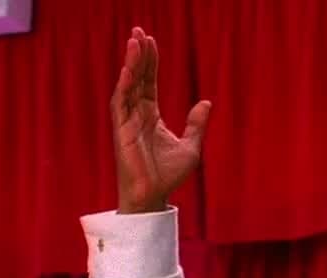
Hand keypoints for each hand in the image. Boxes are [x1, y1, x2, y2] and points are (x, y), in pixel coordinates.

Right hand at [111, 26, 211, 213]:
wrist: (154, 196)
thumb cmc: (168, 176)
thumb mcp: (191, 146)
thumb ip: (196, 123)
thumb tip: (206, 101)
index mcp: (150, 116)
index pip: (148, 82)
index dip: (150, 62)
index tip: (151, 40)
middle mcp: (136, 115)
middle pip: (136, 78)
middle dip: (138, 55)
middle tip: (139, 31)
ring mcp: (127, 122)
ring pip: (126, 85)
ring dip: (130, 64)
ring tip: (134, 42)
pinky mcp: (120, 131)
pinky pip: (120, 103)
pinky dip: (123, 86)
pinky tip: (128, 70)